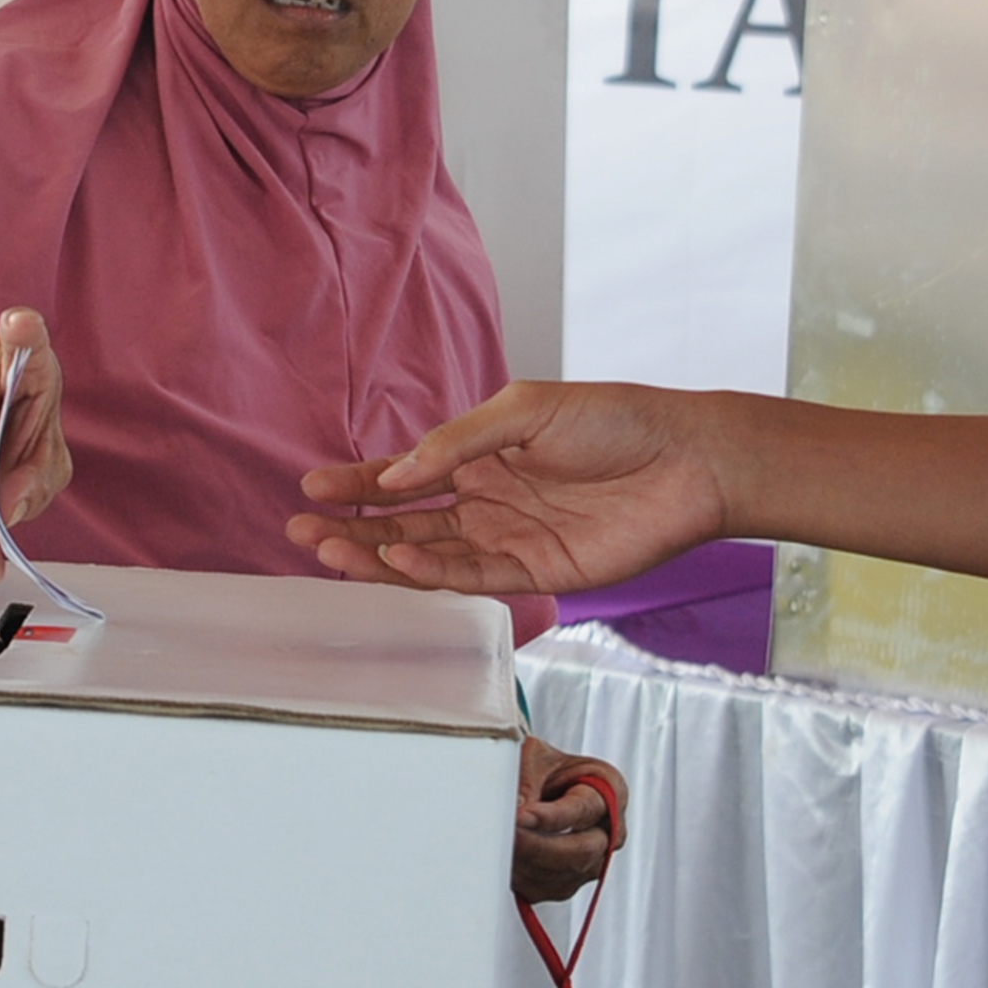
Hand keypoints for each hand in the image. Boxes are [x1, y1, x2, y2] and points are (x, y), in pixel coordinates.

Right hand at [290, 381, 729, 595]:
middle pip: (404, 521)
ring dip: (376, 555)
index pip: (406, 475)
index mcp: (481, 457)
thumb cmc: (615, 421)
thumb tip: (395, 475)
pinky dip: (429, 571)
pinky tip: (394, 559)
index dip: (358, 482)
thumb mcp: (525, 411)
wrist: (686, 460)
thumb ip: (458, 443)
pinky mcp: (535, 573)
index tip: (312, 486)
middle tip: (301, 530)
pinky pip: (469, 576)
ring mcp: (507, 539)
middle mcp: (487, 502)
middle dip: (351, 527)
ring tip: (329, 550)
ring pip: (427, 554)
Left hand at [511, 736, 618, 904]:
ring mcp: (592, 860)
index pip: (582, 809)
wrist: (538, 784)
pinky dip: (521, 878)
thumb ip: (526, 780)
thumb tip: (516, 808)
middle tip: (506, 837)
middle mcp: (608, 829)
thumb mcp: (533, 755)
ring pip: (562, 876)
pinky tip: (503, 860)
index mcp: (609, 788)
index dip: (550, 817)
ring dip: (526, 865)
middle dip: (538, 847)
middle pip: (581, 851)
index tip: (521, 816)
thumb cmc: (543, 766)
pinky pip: (545, 890)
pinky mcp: (566, 882)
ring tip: (497, 847)